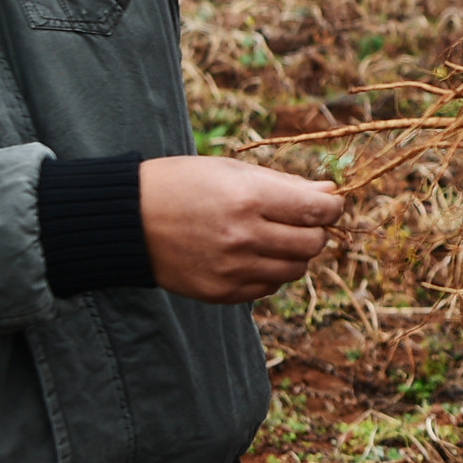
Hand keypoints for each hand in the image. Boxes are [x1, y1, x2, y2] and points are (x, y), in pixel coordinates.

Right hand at [138, 157, 343, 303]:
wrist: (129, 220)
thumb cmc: (183, 184)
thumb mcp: (231, 170)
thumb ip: (285, 184)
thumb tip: (330, 194)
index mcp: (248, 198)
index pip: (318, 210)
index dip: (333, 207)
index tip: (330, 203)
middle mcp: (243, 237)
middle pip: (312, 244)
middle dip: (316, 230)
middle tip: (302, 220)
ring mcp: (233, 269)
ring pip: (295, 270)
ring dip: (295, 254)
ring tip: (273, 237)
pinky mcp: (222, 292)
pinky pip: (269, 287)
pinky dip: (271, 272)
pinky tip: (253, 255)